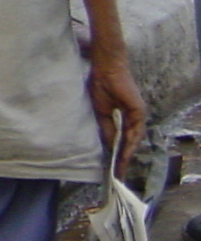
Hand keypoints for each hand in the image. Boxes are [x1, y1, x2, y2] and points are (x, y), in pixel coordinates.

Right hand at [88, 50, 145, 176]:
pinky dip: (130, 142)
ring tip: (121, 166)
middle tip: (118, 171)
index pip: (123, 138)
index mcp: (124, 116)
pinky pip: (135, 130)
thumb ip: (107, 127)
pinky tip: (124, 151)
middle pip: (131, 141)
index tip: (113, 165)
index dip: (118, 152)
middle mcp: (134, 117)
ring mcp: (138, 114)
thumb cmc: (100, 86)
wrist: (105, 69)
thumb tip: (109, 144)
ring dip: (128, 153)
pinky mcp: (139, 110)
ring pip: (134, 138)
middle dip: (124, 157)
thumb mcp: (101, 111)